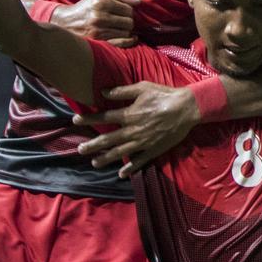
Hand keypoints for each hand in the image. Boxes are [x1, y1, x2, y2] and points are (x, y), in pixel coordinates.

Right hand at [51, 0, 140, 46]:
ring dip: (128, 31)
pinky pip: (121, 43)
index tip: (126, 12)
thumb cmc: (86, 6)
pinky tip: (131, 38)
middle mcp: (99, 16)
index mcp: (100, 2)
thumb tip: (139, 1)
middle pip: (129, 21)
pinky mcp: (98, 41)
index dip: (130, 11)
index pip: (128, 9)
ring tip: (123, 28)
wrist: (67, 21)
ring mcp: (98, 30)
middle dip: (130, 21)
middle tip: (125, 20)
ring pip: (126, 32)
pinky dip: (129, 41)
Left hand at [73, 82, 199, 177]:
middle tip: (80, 149)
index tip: (75, 120)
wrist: (186, 108)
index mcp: (130, 114)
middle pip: (109, 139)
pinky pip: (140, 160)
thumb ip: (122, 91)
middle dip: (93, 144)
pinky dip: (131, 168)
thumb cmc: (164, 95)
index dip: (89, 118)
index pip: (104, 117)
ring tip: (94, 162)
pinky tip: (122, 173)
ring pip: (121, 152)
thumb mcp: (142, 88)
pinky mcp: (154, 149)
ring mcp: (143, 142)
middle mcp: (133, 130)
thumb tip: (103, 92)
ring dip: (106, 158)